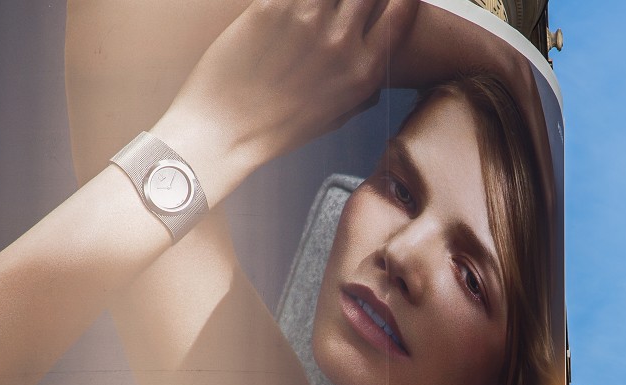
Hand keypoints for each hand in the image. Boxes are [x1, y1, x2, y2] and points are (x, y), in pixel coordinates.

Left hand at [153, 0, 416, 203]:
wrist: (225, 131)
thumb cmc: (277, 129)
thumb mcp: (334, 117)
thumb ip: (361, 91)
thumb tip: (376, 76)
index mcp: (362, 71)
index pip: (400, 12)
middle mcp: (340, 42)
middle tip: (344, 6)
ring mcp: (307, 20)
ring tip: (317, 9)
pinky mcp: (271, 7)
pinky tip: (288, 6)